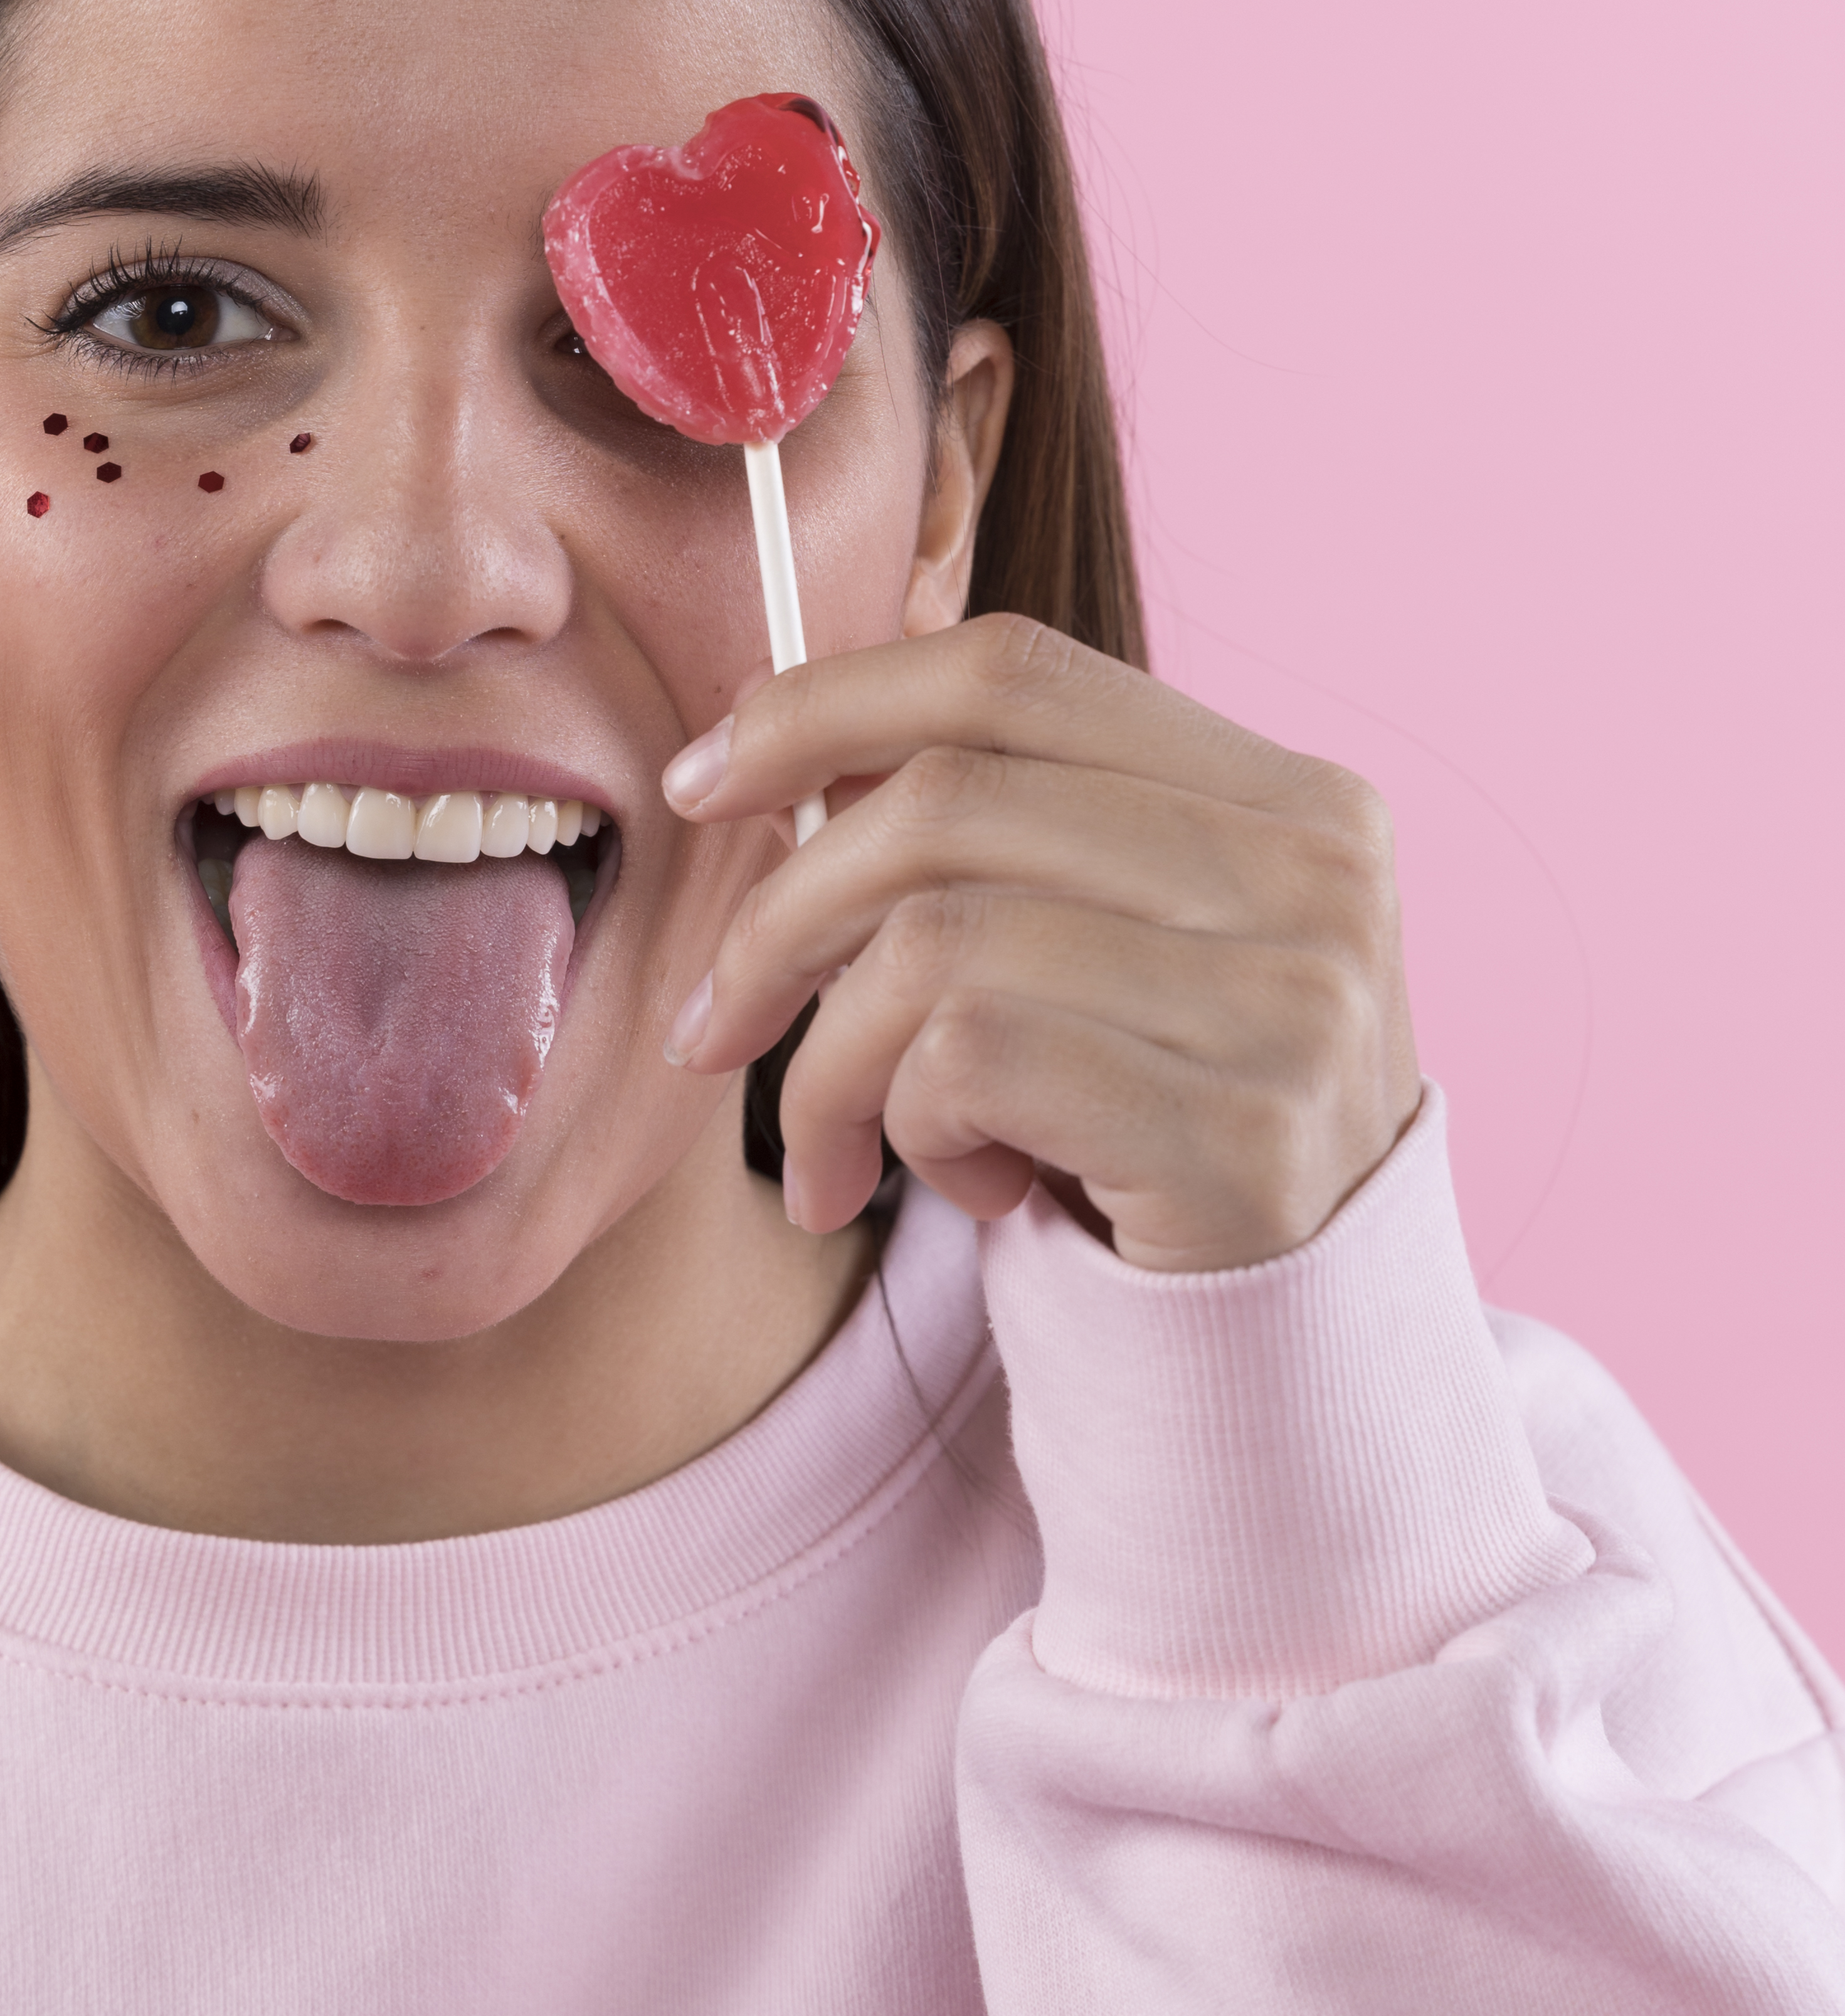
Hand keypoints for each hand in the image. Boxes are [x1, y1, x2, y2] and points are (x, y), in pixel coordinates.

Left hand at [661, 616, 1423, 1271]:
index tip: (701, 781)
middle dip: (776, 918)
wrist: (1295, 1344)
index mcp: (1289, 793)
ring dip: (829, 1061)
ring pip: (932, 942)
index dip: (827, 705)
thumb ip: (997, 835)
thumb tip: (774, 742)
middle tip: (706, 1027)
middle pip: (944, 803)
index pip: (1009, 671)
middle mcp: (1315, 875)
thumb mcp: (1105, 949)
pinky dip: (907, 1127)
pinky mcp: (1241, 1135)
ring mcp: (1294, 1003)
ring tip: (841, 1147)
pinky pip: (966, 1062)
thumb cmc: (1157, 1125)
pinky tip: (962, 1189)